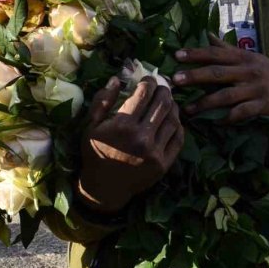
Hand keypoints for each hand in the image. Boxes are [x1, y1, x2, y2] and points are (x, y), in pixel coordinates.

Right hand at [76, 76, 183, 213]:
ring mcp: (155, 152)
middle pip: (162, 103)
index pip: (144, 94)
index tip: (148, 79)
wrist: (104, 188)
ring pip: (173, 119)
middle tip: (161, 86)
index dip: (149, 82)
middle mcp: (142, 137)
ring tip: (168, 101)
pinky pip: (178, 139)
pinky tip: (173, 120)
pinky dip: (178, 125)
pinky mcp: (164, 164)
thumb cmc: (95, 153)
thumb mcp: (90, 126)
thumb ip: (102, 100)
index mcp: (123, 125)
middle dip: (163, 90)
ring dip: (173, 105)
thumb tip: (116, 78)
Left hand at [172, 35, 268, 123]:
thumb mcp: (251, 57)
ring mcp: (256, 88)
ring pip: (226, 95)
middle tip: (175, 80)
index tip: (176, 55)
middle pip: (217, 72)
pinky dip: (228, 118)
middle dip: (195, 76)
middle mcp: (248, 70)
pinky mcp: (263, 105)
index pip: (215, 53)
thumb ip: (227, 49)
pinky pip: (242, 113)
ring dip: (205, 103)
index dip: (195, 54)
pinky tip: (216, 123)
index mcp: (243, 57)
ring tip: (188, 109)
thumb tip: (206, 35)